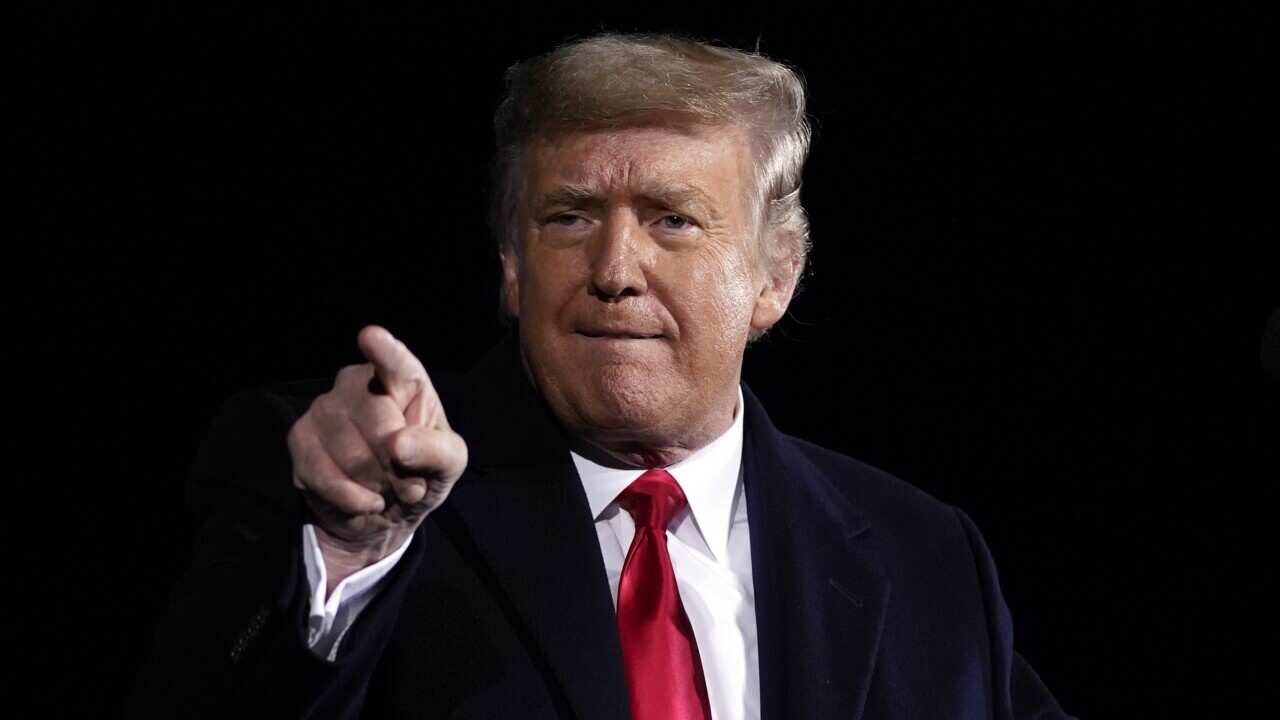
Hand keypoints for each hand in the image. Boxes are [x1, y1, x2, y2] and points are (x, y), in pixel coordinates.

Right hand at [287, 325, 467, 592]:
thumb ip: (436, 452)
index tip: (372, 337)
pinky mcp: (299, 438)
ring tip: (386, 490)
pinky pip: (323, 475)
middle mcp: (356, 383)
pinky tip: (365, 501)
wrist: (383, 511)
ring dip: (376, 486)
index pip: (394, 362)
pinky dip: (351, 499)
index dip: (383, 351)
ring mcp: (323, 408)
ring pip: (350, 454)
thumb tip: (399, 445)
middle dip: (397, 464)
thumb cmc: (422, 472)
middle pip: (376, 421)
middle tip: (410, 484)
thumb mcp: (449, 465)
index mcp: (402, 379)